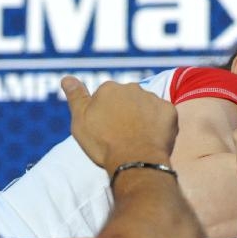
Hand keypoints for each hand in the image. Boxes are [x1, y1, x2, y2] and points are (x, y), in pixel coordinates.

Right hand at [61, 76, 177, 175]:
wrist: (134, 160)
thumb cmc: (103, 143)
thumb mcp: (80, 121)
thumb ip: (76, 97)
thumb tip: (66, 78)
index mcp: (109, 88)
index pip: (106, 97)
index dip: (106, 115)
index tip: (106, 130)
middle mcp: (132, 88)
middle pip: (128, 99)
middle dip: (126, 112)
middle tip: (122, 134)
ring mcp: (153, 98)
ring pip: (146, 106)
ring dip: (143, 117)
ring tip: (138, 138)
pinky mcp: (169, 110)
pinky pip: (164, 115)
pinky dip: (159, 124)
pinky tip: (152, 137)